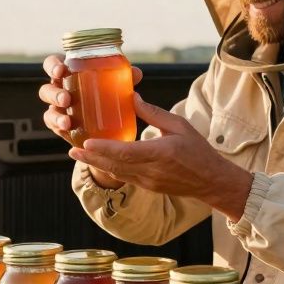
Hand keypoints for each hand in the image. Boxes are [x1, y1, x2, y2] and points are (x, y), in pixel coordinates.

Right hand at [38, 55, 141, 187]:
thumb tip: (135, 74)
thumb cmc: (107, 94)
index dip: (52, 66)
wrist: (107, 124)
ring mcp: (58, 111)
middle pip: (46, 89)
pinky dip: (60, 128)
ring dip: (56, 115)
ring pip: (49, 111)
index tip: (61, 70)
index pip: (52, 65)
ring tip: (67, 121)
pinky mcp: (61, 128)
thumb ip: (124, 79)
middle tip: (67, 99)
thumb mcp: (115, 85)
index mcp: (68, 75)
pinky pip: (54, 128)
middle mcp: (59, 91)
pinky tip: (68, 130)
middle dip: (54, 94)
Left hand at [69, 95, 253, 220]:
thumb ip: (154, 113)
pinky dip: (109, 169)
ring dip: (96, 165)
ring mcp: (148, 182)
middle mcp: (151, 171)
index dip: (104, 149)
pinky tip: (99, 161)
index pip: (126, 153)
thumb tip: (132, 97)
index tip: (87, 143)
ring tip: (79, 155)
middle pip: (115, 166)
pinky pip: (124, 177)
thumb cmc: (198, 150)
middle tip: (72, 150)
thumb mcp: (179, 126)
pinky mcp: (147, 187)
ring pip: (117, 173)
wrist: (211, 181)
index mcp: (160, 154)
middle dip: (91, 159)